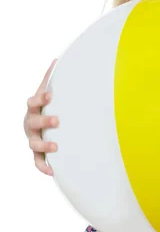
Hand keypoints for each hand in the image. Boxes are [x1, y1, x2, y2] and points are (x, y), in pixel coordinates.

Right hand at [23, 59, 58, 175]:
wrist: (38, 124)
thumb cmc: (45, 106)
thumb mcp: (46, 91)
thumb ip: (50, 78)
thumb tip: (57, 59)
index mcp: (33, 108)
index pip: (32, 102)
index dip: (41, 98)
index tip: (51, 95)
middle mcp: (30, 123)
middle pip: (33, 122)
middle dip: (44, 120)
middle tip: (58, 120)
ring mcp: (32, 138)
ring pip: (33, 143)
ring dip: (44, 144)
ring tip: (56, 146)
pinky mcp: (37, 152)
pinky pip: (37, 161)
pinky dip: (43, 166)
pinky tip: (52, 171)